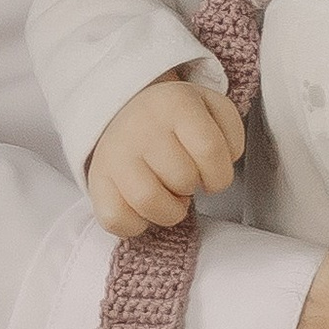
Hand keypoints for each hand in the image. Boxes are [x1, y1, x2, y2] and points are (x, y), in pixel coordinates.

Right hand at [85, 74, 245, 235]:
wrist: (126, 110)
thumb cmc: (176, 119)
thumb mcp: (212, 108)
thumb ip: (231, 133)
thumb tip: (224, 164)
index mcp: (176, 103)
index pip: (210, 150)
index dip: (220, 174)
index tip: (213, 174)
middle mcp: (142, 126)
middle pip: (183, 179)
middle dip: (193, 186)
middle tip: (185, 176)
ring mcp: (115, 154)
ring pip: (150, 202)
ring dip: (170, 210)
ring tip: (169, 194)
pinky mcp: (97, 180)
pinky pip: (116, 220)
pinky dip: (136, 224)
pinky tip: (145, 208)